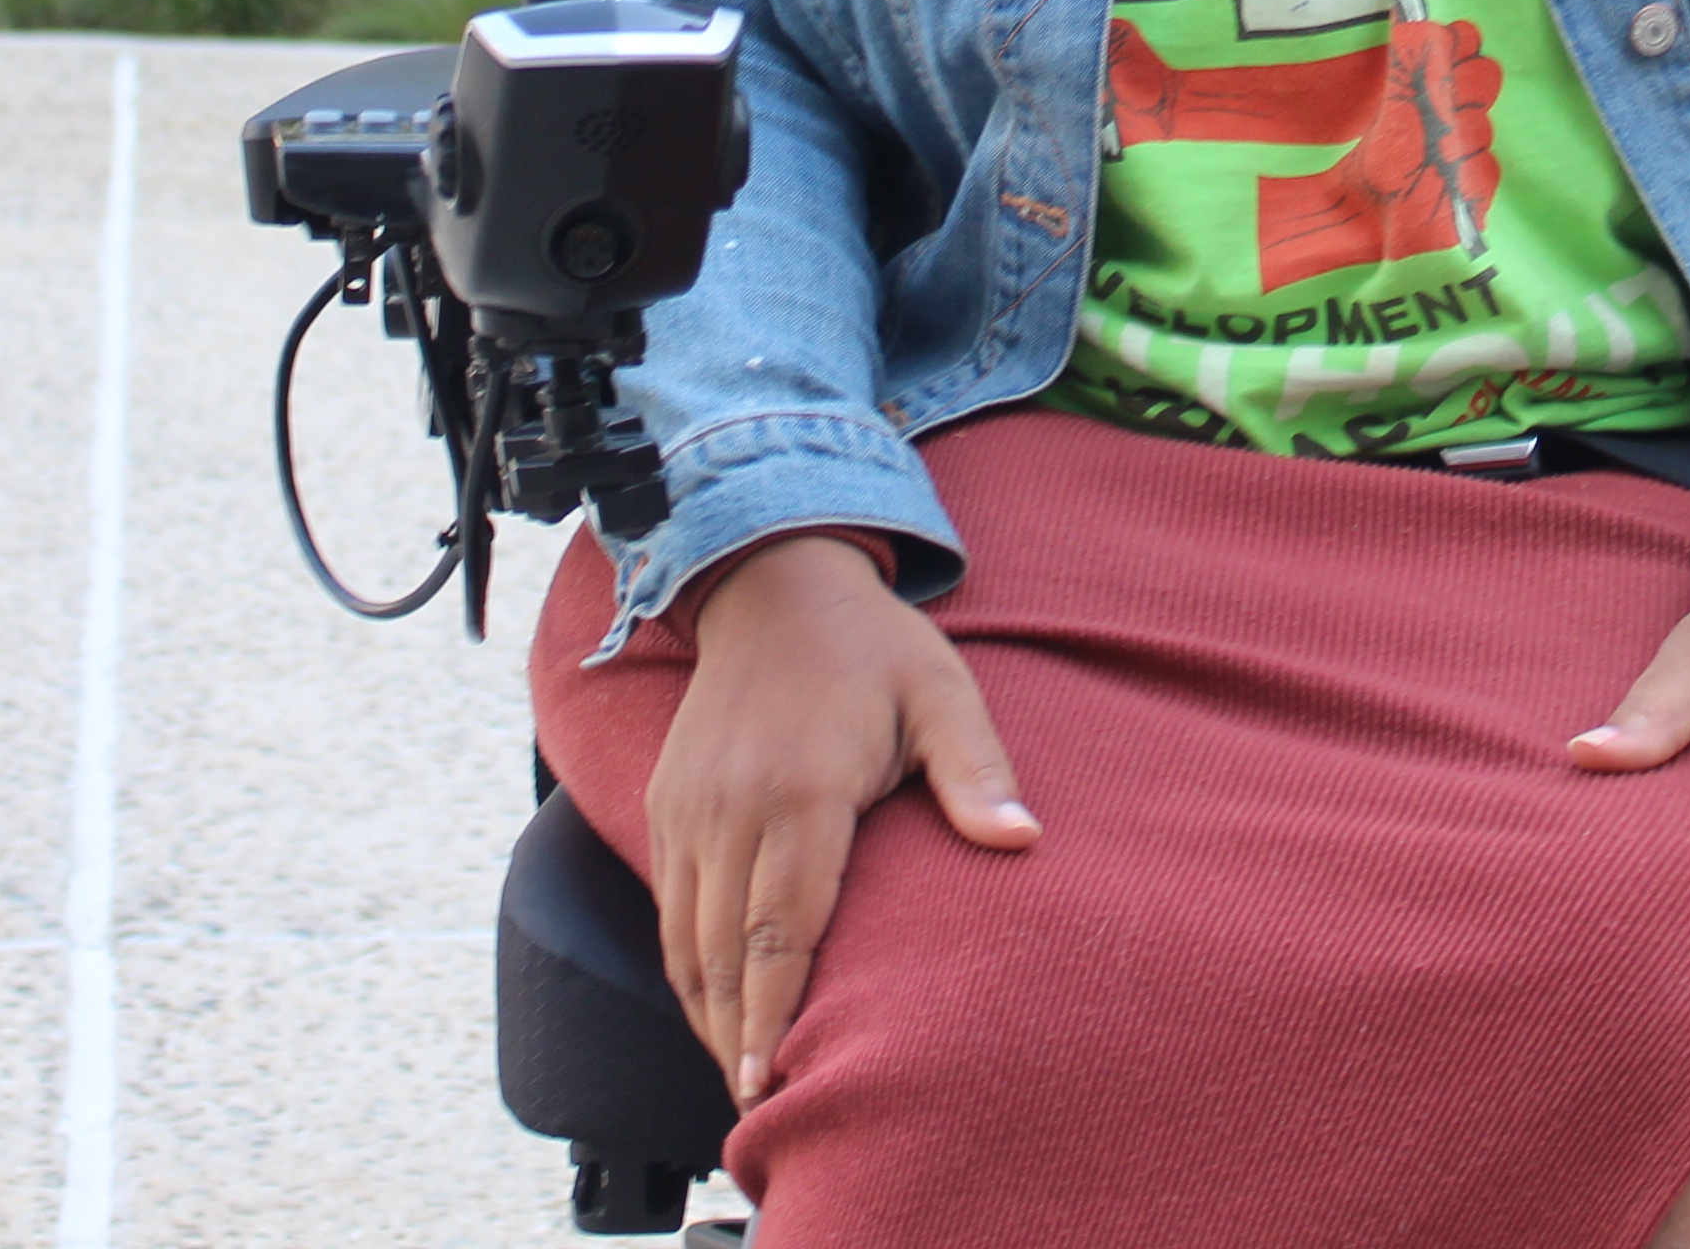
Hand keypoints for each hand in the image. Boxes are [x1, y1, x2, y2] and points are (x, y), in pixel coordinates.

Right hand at [640, 532, 1038, 1107]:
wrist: (774, 582)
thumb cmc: (873, 647)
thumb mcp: (942, 693)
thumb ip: (976, 773)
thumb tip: (1024, 842)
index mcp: (800, 790)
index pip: (780, 929)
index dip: (772, 1015)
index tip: (772, 1082)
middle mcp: (729, 807)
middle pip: (724, 954)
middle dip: (738, 1038)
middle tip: (761, 1107)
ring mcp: (688, 808)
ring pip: (686, 941)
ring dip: (710, 1014)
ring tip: (742, 1076)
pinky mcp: (666, 804)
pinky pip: (668, 907)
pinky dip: (689, 968)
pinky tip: (718, 1006)